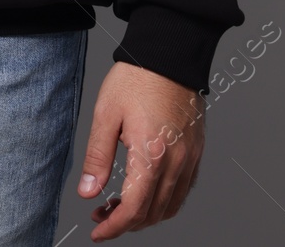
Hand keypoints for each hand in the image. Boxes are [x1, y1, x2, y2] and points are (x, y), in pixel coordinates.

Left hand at [75, 61, 204, 239]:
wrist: (169, 54)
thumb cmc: (137, 79)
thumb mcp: (105, 115)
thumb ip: (97, 157)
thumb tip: (88, 192)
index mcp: (152, 155)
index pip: (134, 208)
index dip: (114, 227)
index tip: (97, 232)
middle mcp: (177, 162)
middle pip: (153, 213)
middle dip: (126, 223)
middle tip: (101, 216)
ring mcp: (190, 157)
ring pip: (171, 205)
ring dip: (146, 215)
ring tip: (119, 206)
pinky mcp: (196, 150)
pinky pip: (184, 189)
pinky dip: (164, 201)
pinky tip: (145, 192)